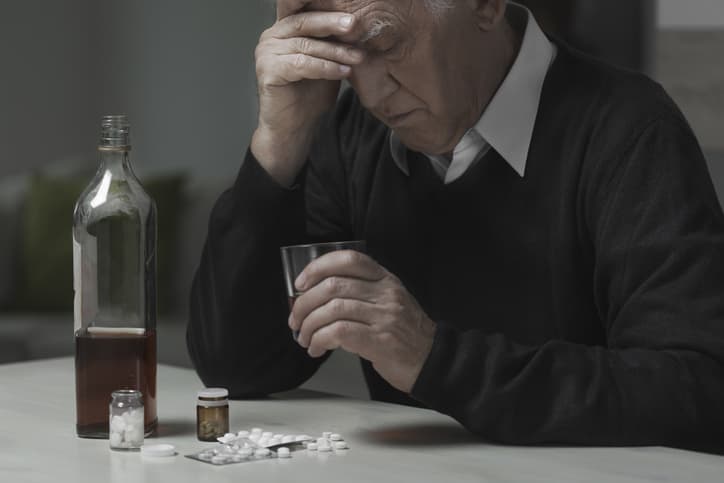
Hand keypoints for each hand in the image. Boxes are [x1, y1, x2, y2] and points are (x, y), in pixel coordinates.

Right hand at [252, 0, 365, 185]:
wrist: (294, 128)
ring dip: (335, 51)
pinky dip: (325, 67)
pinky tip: (343, 72)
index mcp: (283, 30)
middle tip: (355, 27)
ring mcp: (265, 54)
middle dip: (333, 24)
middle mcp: (270, 37)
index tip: (355, 17)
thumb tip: (360, 25)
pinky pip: (301, 65)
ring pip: (306, 45)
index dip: (330, 13)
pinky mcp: (267, 72)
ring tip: (357, 57)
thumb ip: (334, 44)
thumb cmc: (309, 96)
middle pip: (305, 23)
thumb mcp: (327, 63)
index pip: (307, 14)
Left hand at [288, 250, 435, 393]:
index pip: (349, 259)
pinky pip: (339, 333)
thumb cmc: (404, 333)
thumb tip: (314, 298)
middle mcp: (385, 294)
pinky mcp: (380, 341)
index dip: (318, 267)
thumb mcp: (388, 302)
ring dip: (309, 325)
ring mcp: (384, 317)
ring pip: (332, 309)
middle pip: (333, 286)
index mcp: (385, 280)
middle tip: (295, 319)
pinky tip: (316, 348)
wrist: (432, 361)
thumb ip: (360, 293)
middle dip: (305, 303)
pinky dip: (320, 340)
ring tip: (304, 337)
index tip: (301, 283)